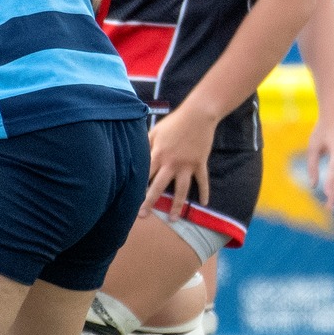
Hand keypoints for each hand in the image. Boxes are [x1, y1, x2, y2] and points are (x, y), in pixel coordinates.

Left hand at [144, 104, 215, 218]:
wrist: (198, 115)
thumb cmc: (174, 122)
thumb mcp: (155, 130)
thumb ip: (145, 143)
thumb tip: (133, 153)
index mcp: (158, 154)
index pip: (145, 174)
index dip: (136, 187)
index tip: (128, 199)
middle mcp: (171, 163)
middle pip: (159, 186)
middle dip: (149, 202)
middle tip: (142, 216)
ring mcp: (187, 165)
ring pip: (181, 190)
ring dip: (176, 205)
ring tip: (173, 219)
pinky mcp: (200, 164)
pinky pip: (202, 181)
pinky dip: (204, 192)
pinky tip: (204, 203)